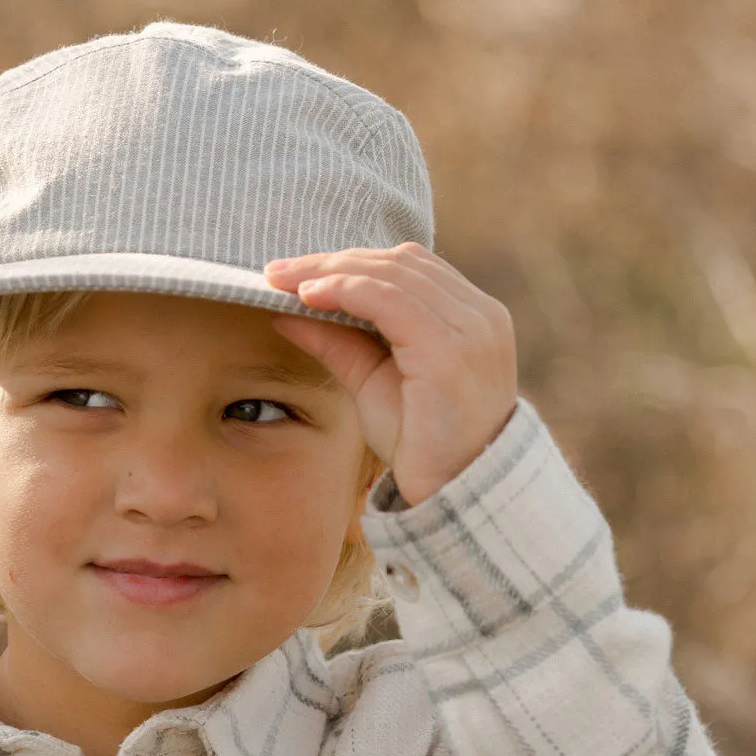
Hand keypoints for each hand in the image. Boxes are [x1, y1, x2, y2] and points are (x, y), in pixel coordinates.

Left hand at [263, 241, 517, 506]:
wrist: (452, 494)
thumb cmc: (419, 444)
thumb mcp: (372, 382)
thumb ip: (339, 342)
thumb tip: (287, 311)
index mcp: (471, 317)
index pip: (408, 268)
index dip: (351, 262)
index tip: (295, 273)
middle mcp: (480, 315)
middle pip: (399, 263)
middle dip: (333, 261)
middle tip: (276, 271)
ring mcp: (470, 331)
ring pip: (391, 275)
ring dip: (331, 271)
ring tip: (283, 280)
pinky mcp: (448, 352)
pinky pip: (389, 301)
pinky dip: (345, 291)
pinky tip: (307, 296)